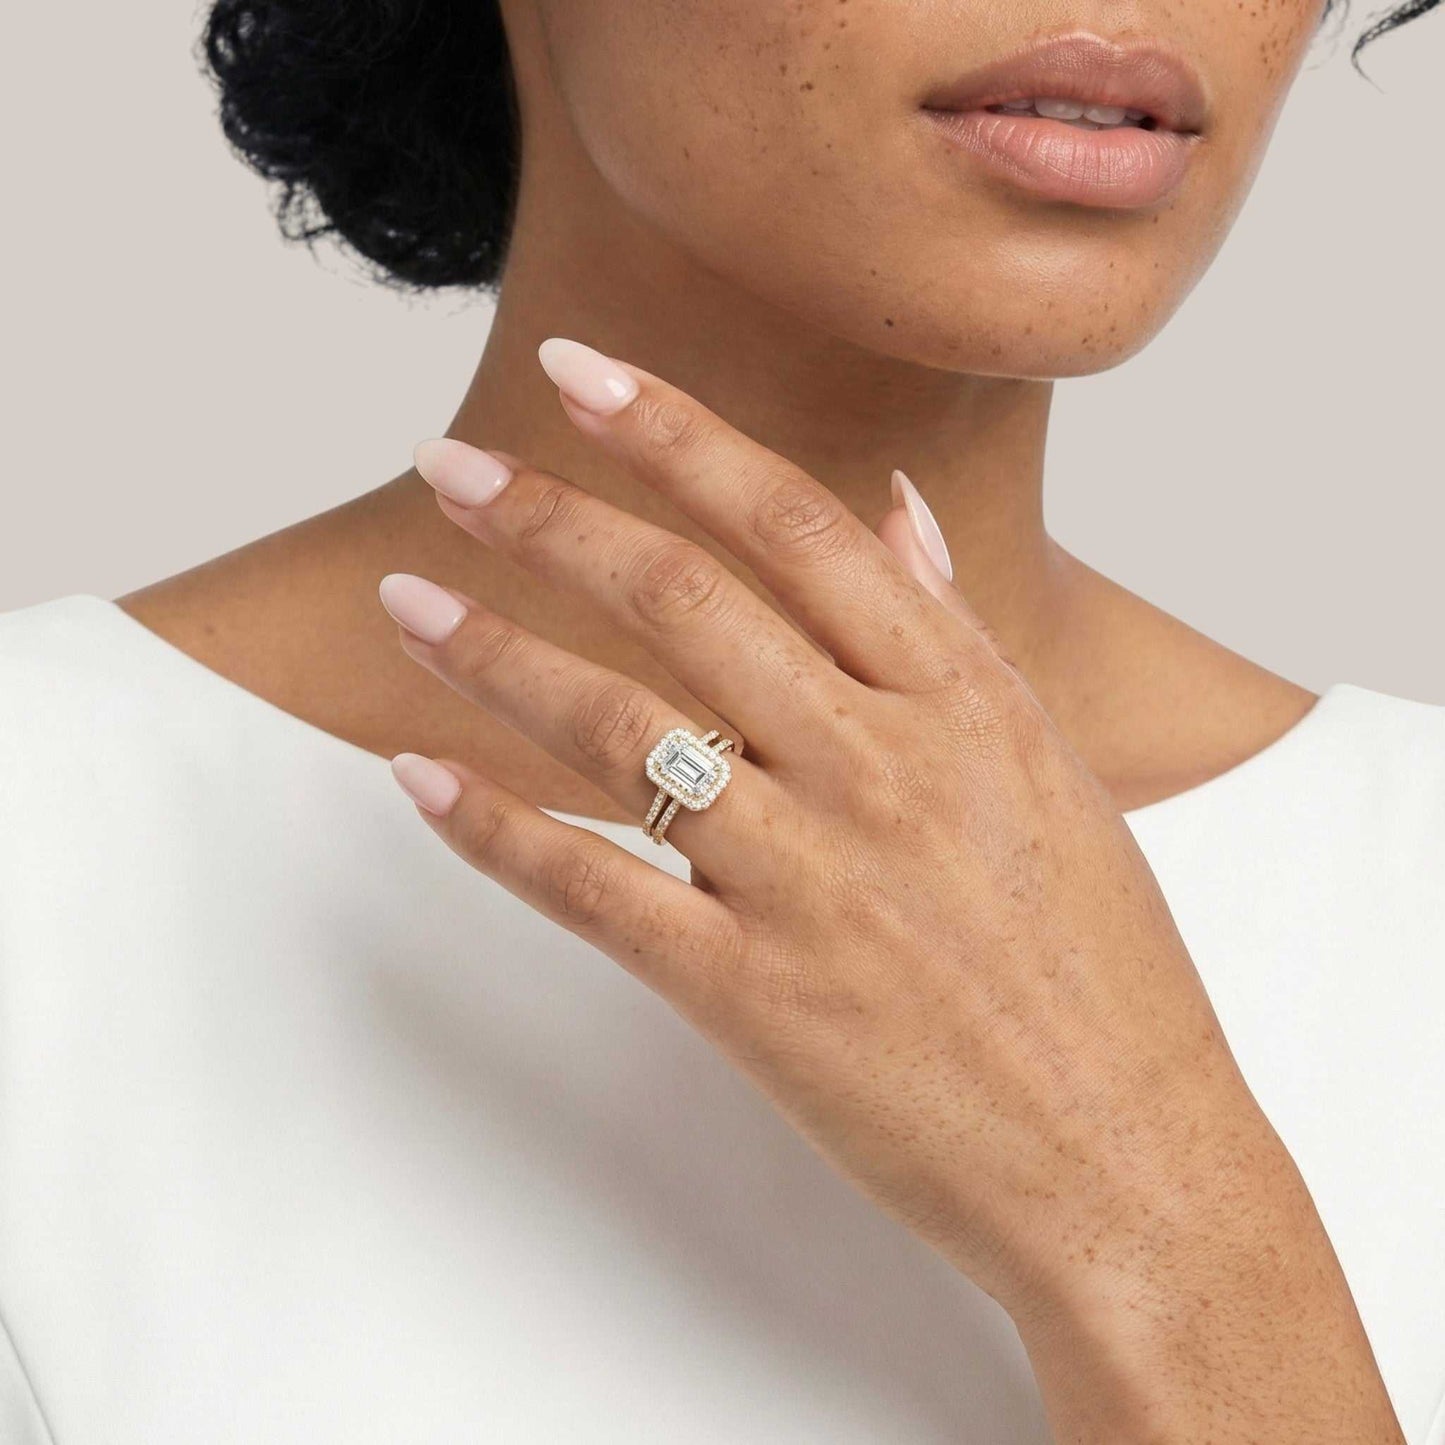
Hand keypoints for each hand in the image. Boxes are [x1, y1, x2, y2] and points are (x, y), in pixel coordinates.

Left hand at [382, 338, 1400, 1441]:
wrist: (1126, 1155)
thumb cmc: (1100, 966)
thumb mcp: (1047, 769)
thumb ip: (959, 632)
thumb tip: (899, 510)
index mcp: (958, 698)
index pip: (792, 521)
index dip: (675, 434)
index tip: (582, 376)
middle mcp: (877, 765)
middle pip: (682, 598)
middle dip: (549, 517)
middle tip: (452, 469)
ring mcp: (809, 879)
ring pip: (617, 727)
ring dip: (493, 652)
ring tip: (407, 596)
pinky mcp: (750, 993)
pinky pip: (594, 890)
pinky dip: (494, 831)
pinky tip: (419, 778)